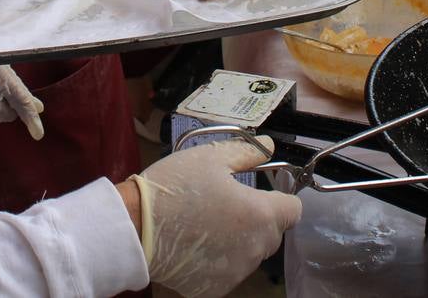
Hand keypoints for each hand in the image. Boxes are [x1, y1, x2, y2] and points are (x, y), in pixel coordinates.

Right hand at [130, 137, 300, 297]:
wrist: (134, 228)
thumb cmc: (175, 188)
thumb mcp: (210, 157)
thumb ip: (246, 152)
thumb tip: (268, 145)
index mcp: (260, 215)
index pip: (293, 210)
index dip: (280, 198)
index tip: (260, 193)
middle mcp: (255, 249)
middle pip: (272, 233)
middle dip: (257, 219)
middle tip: (225, 204)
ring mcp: (236, 273)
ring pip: (249, 253)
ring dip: (238, 240)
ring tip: (205, 224)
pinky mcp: (215, 289)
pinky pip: (228, 271)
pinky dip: (218, 260)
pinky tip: (195, 245)